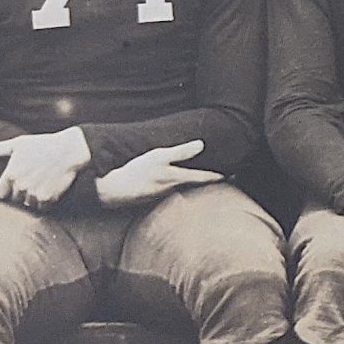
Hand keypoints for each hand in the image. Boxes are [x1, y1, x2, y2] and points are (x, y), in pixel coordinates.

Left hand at [0, 127, 91, 209]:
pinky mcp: (48, 198)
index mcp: (10, 174)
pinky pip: (42, 207)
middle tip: (33, 180)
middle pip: (15, 198)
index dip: (9, 188)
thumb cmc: (43, 144)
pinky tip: (50, 188)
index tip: (18, 181)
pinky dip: (46, 201)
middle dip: (22, 192)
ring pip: (28, 203)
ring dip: (34, 197)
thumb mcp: (19, 143)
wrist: (70, 149)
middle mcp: (20, 186)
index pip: (1, 193)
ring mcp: (34, 193)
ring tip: (43, 184)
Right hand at [90, 141, 215, 208]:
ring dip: (194, 187)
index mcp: (176, 179)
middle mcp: (172, 190)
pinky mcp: (151, 199)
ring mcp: (161, 197)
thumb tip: (201, 144)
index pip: (203, 178)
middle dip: (208, 183)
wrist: (111, 190)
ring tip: (203, 180)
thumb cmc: (135, 171)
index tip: (231, 174)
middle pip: (195, 187)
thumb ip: (181, 151)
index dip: (217, 176)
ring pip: (183, 191)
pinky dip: (177, 189)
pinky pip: (169, 193)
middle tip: (224, 178)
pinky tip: (174, 185)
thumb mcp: (158, 156)